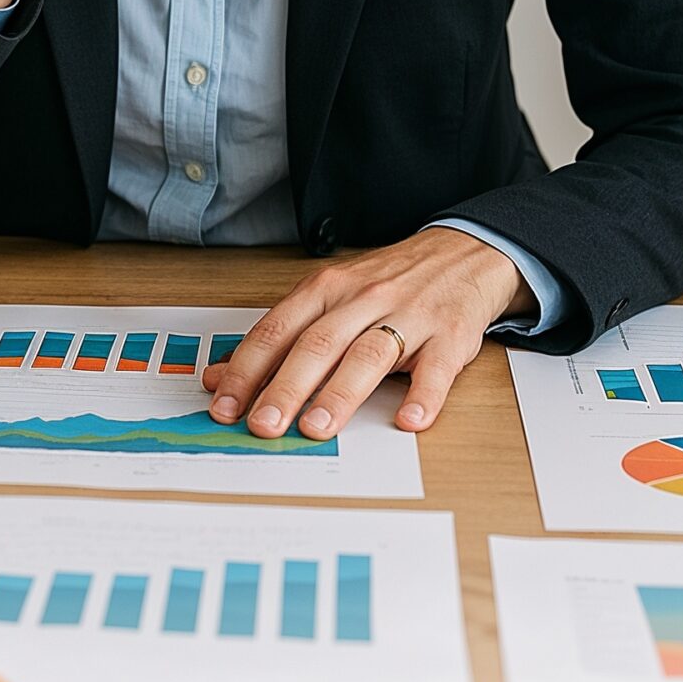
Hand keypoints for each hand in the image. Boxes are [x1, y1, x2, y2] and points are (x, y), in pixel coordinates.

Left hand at [203, 227, 532, 437]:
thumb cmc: (389, 282)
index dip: (247, 368)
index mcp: (327, 290)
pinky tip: (408, 420)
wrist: (463, 253)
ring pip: (368, 354)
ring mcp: (408, 316)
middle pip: (317, 344)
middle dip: (285, 387)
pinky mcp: (449, 335)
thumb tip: (219, 374)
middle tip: (262, 425)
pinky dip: (423, 396)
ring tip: (317, 428)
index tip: (224, 404)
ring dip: (340, 393)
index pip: (278, 330)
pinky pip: (435, 368)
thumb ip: (279, 336)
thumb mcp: (329, 298)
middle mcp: (363, 300)